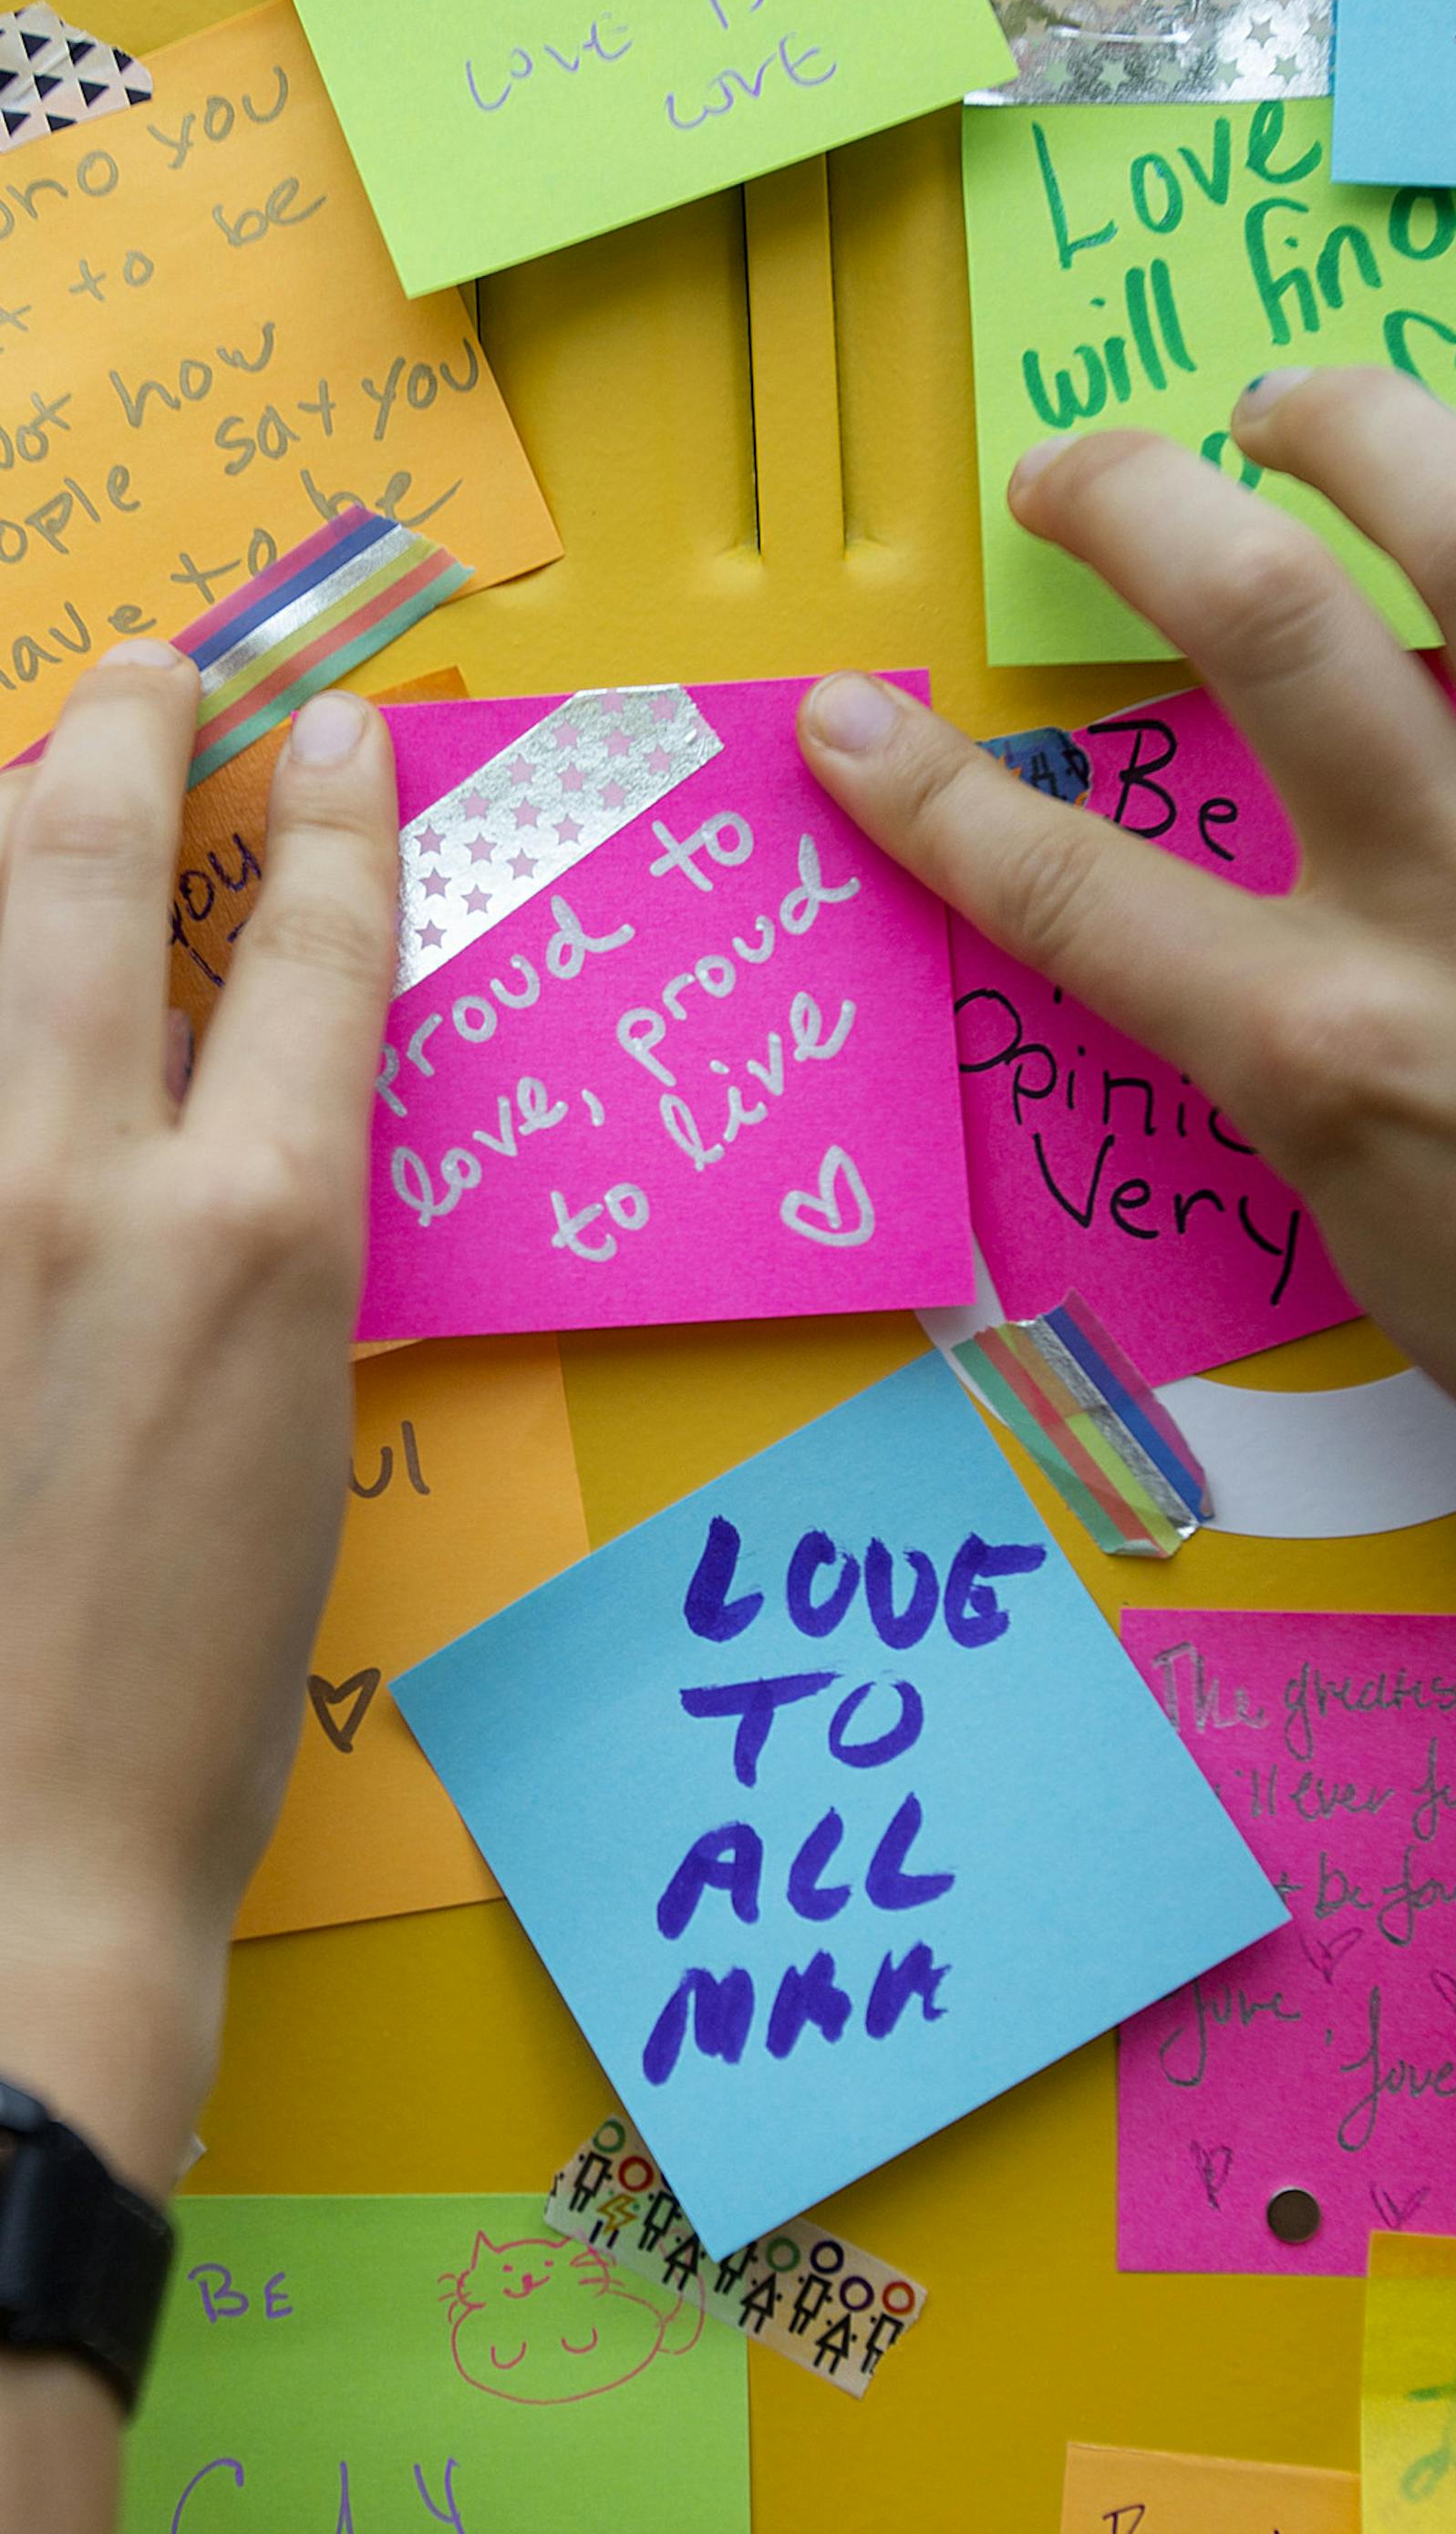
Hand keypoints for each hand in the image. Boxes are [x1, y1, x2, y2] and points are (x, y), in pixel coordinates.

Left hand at [0, 652, 396, 2196]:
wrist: (6, 1860)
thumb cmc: (189, 1686)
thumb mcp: (298, 1430)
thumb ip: (264, 1243)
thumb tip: (239, 1121)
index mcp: (261, 1237)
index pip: (323, 950)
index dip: (342, 815)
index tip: (342, 737)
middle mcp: (81, 1186)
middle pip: (90, 868)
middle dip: (127, 733)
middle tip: (149, 673)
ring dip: (0, 823)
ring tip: (29, 774)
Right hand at [800, 372, 1455, 1857]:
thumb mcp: (1383, 1241)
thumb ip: (1306, 1061)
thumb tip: (1269, 940)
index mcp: (1335, 1057)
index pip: (1070, 890)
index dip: (927, 792)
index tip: (855, 720)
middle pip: (1258, 620)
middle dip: (1126, 499)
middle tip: (1078, 473)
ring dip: (1369, 430)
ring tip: (1300, 411)